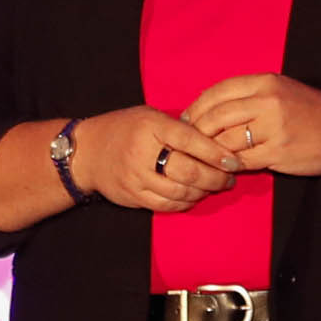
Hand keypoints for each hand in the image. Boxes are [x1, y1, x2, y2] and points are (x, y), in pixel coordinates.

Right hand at [85, 105, 235, 212]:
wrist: (86, 152)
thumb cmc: (123, 128)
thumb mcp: (149, 116)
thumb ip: (177, 127)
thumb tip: (213, 140)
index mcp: (151, 126)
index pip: (191, 140)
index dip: (216, 153)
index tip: (234, 161)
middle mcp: (143, 152)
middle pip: (189, 171)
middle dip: (215, 178)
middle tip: (229, 178)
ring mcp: (137, 177)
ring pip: (180, 192)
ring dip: (203, 192)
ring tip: (214, 187)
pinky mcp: (133, 196)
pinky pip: (166, 205)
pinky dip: (185, 203)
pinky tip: (194, 196)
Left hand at [184, 73, 320, 179]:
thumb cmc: (312, 111)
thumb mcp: (281, 90)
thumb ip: (248, 96)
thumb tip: (209, 109)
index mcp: (265, 82)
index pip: (217, 92)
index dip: (196, 108)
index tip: (186, 121)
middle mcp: (268, 101)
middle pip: (216, 117)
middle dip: (196, 132)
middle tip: (188, 143)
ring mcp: (273, 128)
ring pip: (225, 141)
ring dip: (211, 152)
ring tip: (204, 158)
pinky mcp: (278, 152)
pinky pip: (242, 161)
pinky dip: (229, 165)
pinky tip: (226, 167)